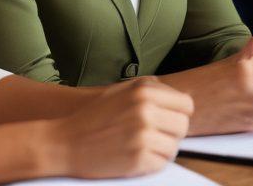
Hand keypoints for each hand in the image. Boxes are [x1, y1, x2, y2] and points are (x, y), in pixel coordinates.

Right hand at [51, 78, 192, 177]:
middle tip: (156, 135)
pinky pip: (162, 163)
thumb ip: (150, 88)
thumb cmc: (95, 116)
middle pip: (183, 126)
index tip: (168, 120)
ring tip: (144, 146)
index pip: (186, 104)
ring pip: (175, 146)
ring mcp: (143, 136)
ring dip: (163, 149)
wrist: (66, 142)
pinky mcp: (138, 160)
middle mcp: (146, 110)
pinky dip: (153, 163)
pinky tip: (137, 156)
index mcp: (144, 91)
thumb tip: (178, 96)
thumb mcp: (122, 90)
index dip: (179, 113)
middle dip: (172, 132)